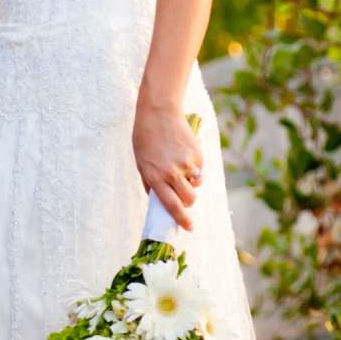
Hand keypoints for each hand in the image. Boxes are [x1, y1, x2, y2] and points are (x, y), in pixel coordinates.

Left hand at [132, 99, 204, 233]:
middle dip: (188, 203)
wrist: (159, 112)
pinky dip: (194, 168)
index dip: (182, 220)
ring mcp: (187, 163)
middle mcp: (172, 173)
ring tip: (180, 169)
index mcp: (155, 177)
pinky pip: (199, 170)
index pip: (171, 206)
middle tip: (183, 197)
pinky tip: (183, 154)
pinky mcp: (197, 154)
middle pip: (189, 199)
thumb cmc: (146, 138)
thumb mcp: (141, 163)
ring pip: (196, 186)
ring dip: (191, 184)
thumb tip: (159, 201)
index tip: (188, 227)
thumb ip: (150, 183)